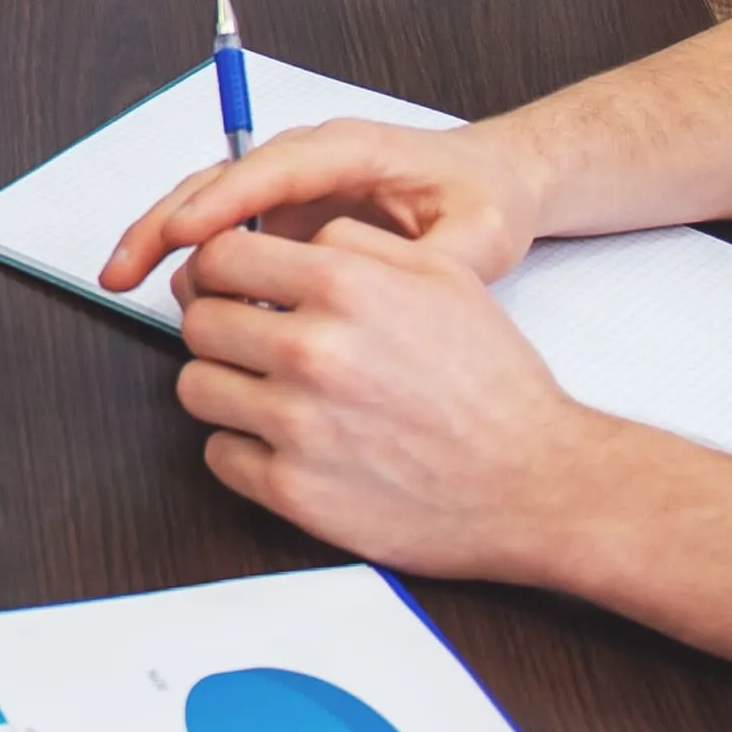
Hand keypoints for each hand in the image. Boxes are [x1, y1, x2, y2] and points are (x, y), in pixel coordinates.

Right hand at [101, 114, 546, 289]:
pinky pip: (225, 234)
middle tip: (121, 268)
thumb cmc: (485, 196)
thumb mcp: (482, 232)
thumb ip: (442, 264)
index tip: (182, 236)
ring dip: (165, 242)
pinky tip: (176, 300)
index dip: (221, 203)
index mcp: (352, 150)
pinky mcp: (285, 219)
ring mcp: (292, 190)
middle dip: (163, 222)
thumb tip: (396, 297)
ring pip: (208, 206)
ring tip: (128, 284)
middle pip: (217, 181)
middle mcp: (308, 162)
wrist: (493, 183)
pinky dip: (190, 260)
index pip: (272, 169)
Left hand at [158, 217, 635, 580]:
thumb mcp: (443, 277)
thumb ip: (355, 245)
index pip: (220, 254)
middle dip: (221, 327)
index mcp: (344, 286)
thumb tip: (289, 241)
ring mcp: (297, 424)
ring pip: (197, 388)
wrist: (534, 481)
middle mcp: (312, 350)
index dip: (218, 269)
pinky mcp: (294, 490)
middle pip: (198, 321)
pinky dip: (244, 448)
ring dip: (226, 387)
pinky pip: (220, 455)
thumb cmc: (495, 386)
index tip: (226, 284)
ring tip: (270, 392)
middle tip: (251, 341)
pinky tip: (285, 441)